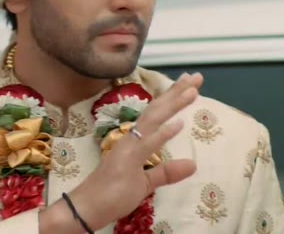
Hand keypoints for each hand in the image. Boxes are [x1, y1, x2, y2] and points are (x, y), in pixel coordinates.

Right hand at [40, 72, 202, 232]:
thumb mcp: (145, 183)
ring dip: (173, 104)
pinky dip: (162, 133)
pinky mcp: (126, 160)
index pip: (157, 115)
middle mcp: (131, 138)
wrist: (87, 206)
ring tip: (191, 91)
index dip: (173, 99)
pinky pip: (146, 144)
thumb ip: (166, 172)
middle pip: (157, 110)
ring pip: (153, 120)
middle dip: (177, 93)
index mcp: (135, 141)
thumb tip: (192, 164)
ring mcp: (128, 147)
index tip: (190, 84)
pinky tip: (178, 124)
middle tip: (196, 76)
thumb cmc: (111, 194)